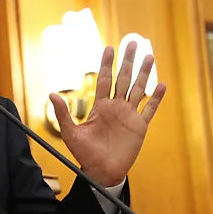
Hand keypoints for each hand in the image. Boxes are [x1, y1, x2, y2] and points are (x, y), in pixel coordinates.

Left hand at [49, 42, 165, 186]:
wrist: (100, 171)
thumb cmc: (84, 154)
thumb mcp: (70, 133)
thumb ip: (63, 113)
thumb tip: (51, 94)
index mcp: (100, 107)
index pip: (104, 79)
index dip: (106, 64)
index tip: (108, 48)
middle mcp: (115, 107)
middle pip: (123, 79)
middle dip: (128, 61)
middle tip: (133, 42)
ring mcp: (128, 116)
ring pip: (138, 89)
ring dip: (144, 74)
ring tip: (150, 57)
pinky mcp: (139, 127)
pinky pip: (149, 110)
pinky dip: (156, 99)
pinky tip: (161, 86)